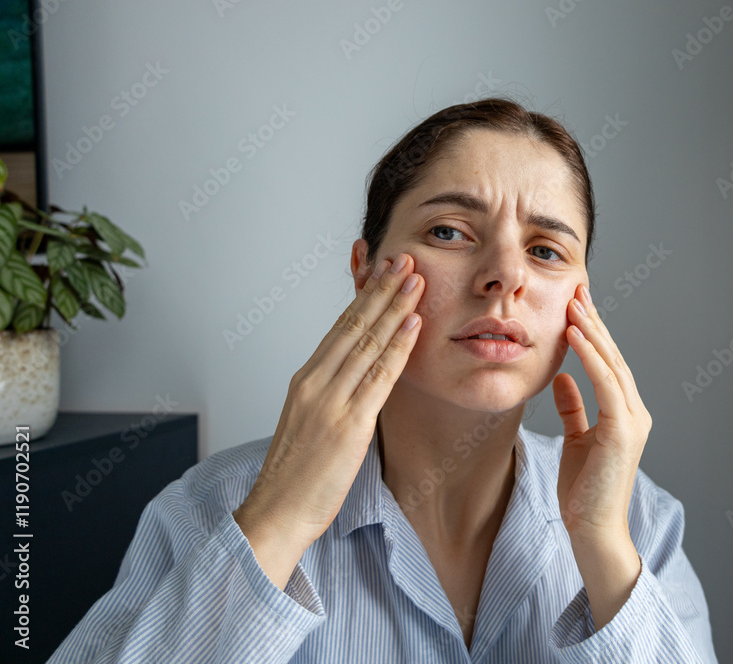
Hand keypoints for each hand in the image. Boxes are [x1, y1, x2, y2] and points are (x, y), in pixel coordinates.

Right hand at [234, 252, 423, 586]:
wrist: (276, 513)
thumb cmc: (294, 476)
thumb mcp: (309, 423)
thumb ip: (331, 395)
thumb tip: (355, 378)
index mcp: (305, 380)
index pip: (340, 327)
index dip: (365, 297)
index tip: (383, 272)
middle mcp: (315, 382)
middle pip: (354, 325)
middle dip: (382, 289)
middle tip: (404, 259)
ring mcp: (331, 400)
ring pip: (368, 342)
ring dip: (395, 306)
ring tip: (416, 279)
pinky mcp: (348, 423)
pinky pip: (379, 376)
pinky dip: (398, 345)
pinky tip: (413, 323)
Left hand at [553, 283, 652, 542]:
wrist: (592, 528)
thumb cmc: (583, 490)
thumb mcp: (575, 438)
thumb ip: (573, 407)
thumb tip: (562, 377)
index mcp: (624, 413)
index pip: (608, 363)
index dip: (593, 332)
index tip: (576, 304)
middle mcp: (634, 412)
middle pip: (613, 356)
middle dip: (594, 321)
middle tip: (578, 290)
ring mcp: (632, 421)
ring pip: (612, 364)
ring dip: (592, 331)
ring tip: (575, 303)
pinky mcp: (623, 431)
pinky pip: (606, 384)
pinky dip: (590, 357)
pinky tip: (575, 335)